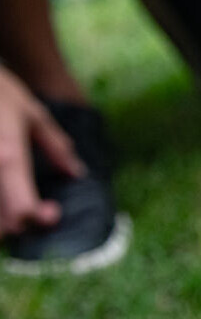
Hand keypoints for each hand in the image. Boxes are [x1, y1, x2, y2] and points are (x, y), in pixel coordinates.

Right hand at [0, 68, 82, 238]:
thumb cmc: (0, 93)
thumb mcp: (34, 115)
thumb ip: (56, 147)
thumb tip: (76, 174)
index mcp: (7, 157)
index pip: (22, 209)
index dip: (38, 218)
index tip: (52, 211)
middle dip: (19, 225)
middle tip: (34, 210)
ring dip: (1, 222)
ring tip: (17, 204)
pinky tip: (4, 195)